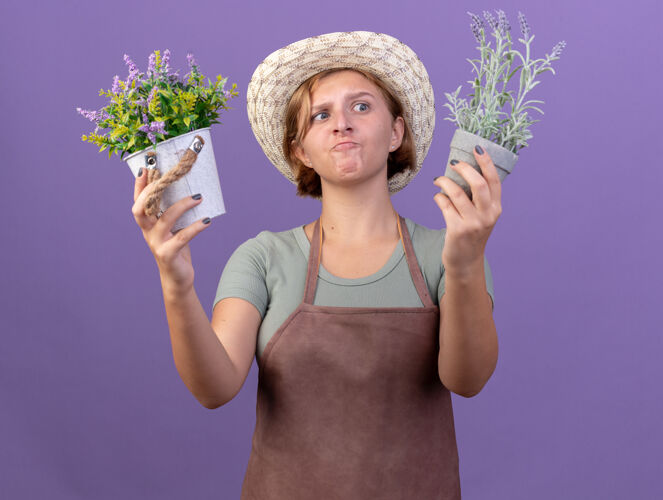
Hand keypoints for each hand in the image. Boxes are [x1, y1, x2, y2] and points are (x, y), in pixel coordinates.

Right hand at [131, 167, 211, 292]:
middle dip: (152, 191)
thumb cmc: (176, 248)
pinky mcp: (168, 254)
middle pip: (141, 208)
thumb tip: (188, 188)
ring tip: (198, 197)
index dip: (139, 185)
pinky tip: (207, 220)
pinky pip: (182, 237)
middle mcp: (147, 233)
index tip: (145, 167)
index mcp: (146, 224)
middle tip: (170, 178)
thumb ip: (172, 211)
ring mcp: (156, 244)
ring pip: (165, 219)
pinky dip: (196, 227)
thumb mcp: (172, 228)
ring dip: (182, 205)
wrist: (177, 278)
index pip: (137, 201)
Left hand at [432, 146, 501, 273]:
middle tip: (453, 162)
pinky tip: (438, 197)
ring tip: (438, 180)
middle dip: (464, 168)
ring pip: (457, 193)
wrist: (466, 261)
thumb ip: (479, 197)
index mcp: (496, 208)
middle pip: (478, 184)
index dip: (486, 162)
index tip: (477, 148)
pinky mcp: (457, 230)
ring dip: (445, 183)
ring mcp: (473, 223)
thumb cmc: (472, 234)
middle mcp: (488, 215)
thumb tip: (464, 169)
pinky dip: (439, 198)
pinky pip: (445, 205)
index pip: (494, 180)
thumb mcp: (482, 216)